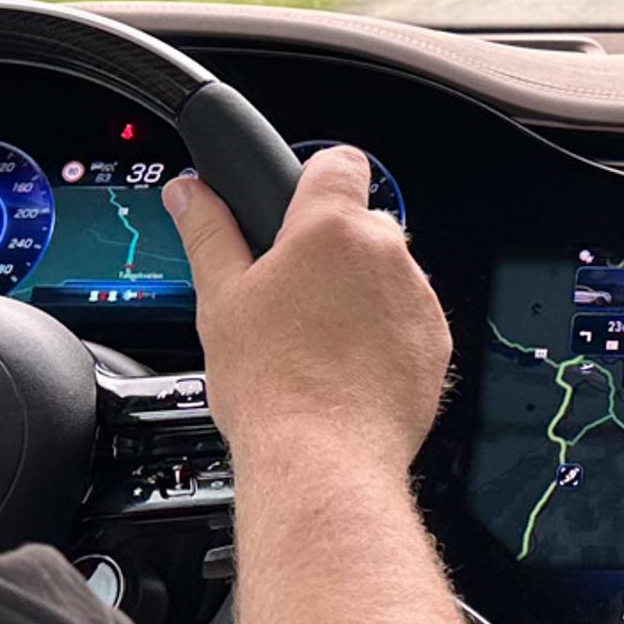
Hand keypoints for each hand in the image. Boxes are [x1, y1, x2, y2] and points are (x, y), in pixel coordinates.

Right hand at [162, 144, 449, 469]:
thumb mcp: (221, 299)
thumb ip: (208, 231)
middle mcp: (386, 253)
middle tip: (289, 295)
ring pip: (385, 274)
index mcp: (330, 228)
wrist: (323, 461)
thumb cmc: (273, 386)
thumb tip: (189, 192)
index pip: (337, 161)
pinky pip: (408, 319)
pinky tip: (345, 367)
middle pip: (359, 224)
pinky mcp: (435, 343)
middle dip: (328, 249)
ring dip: (358, 292)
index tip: (294, 204)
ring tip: (315, 341)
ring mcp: (417, 299)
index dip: (312, 178)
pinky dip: (383, 333)